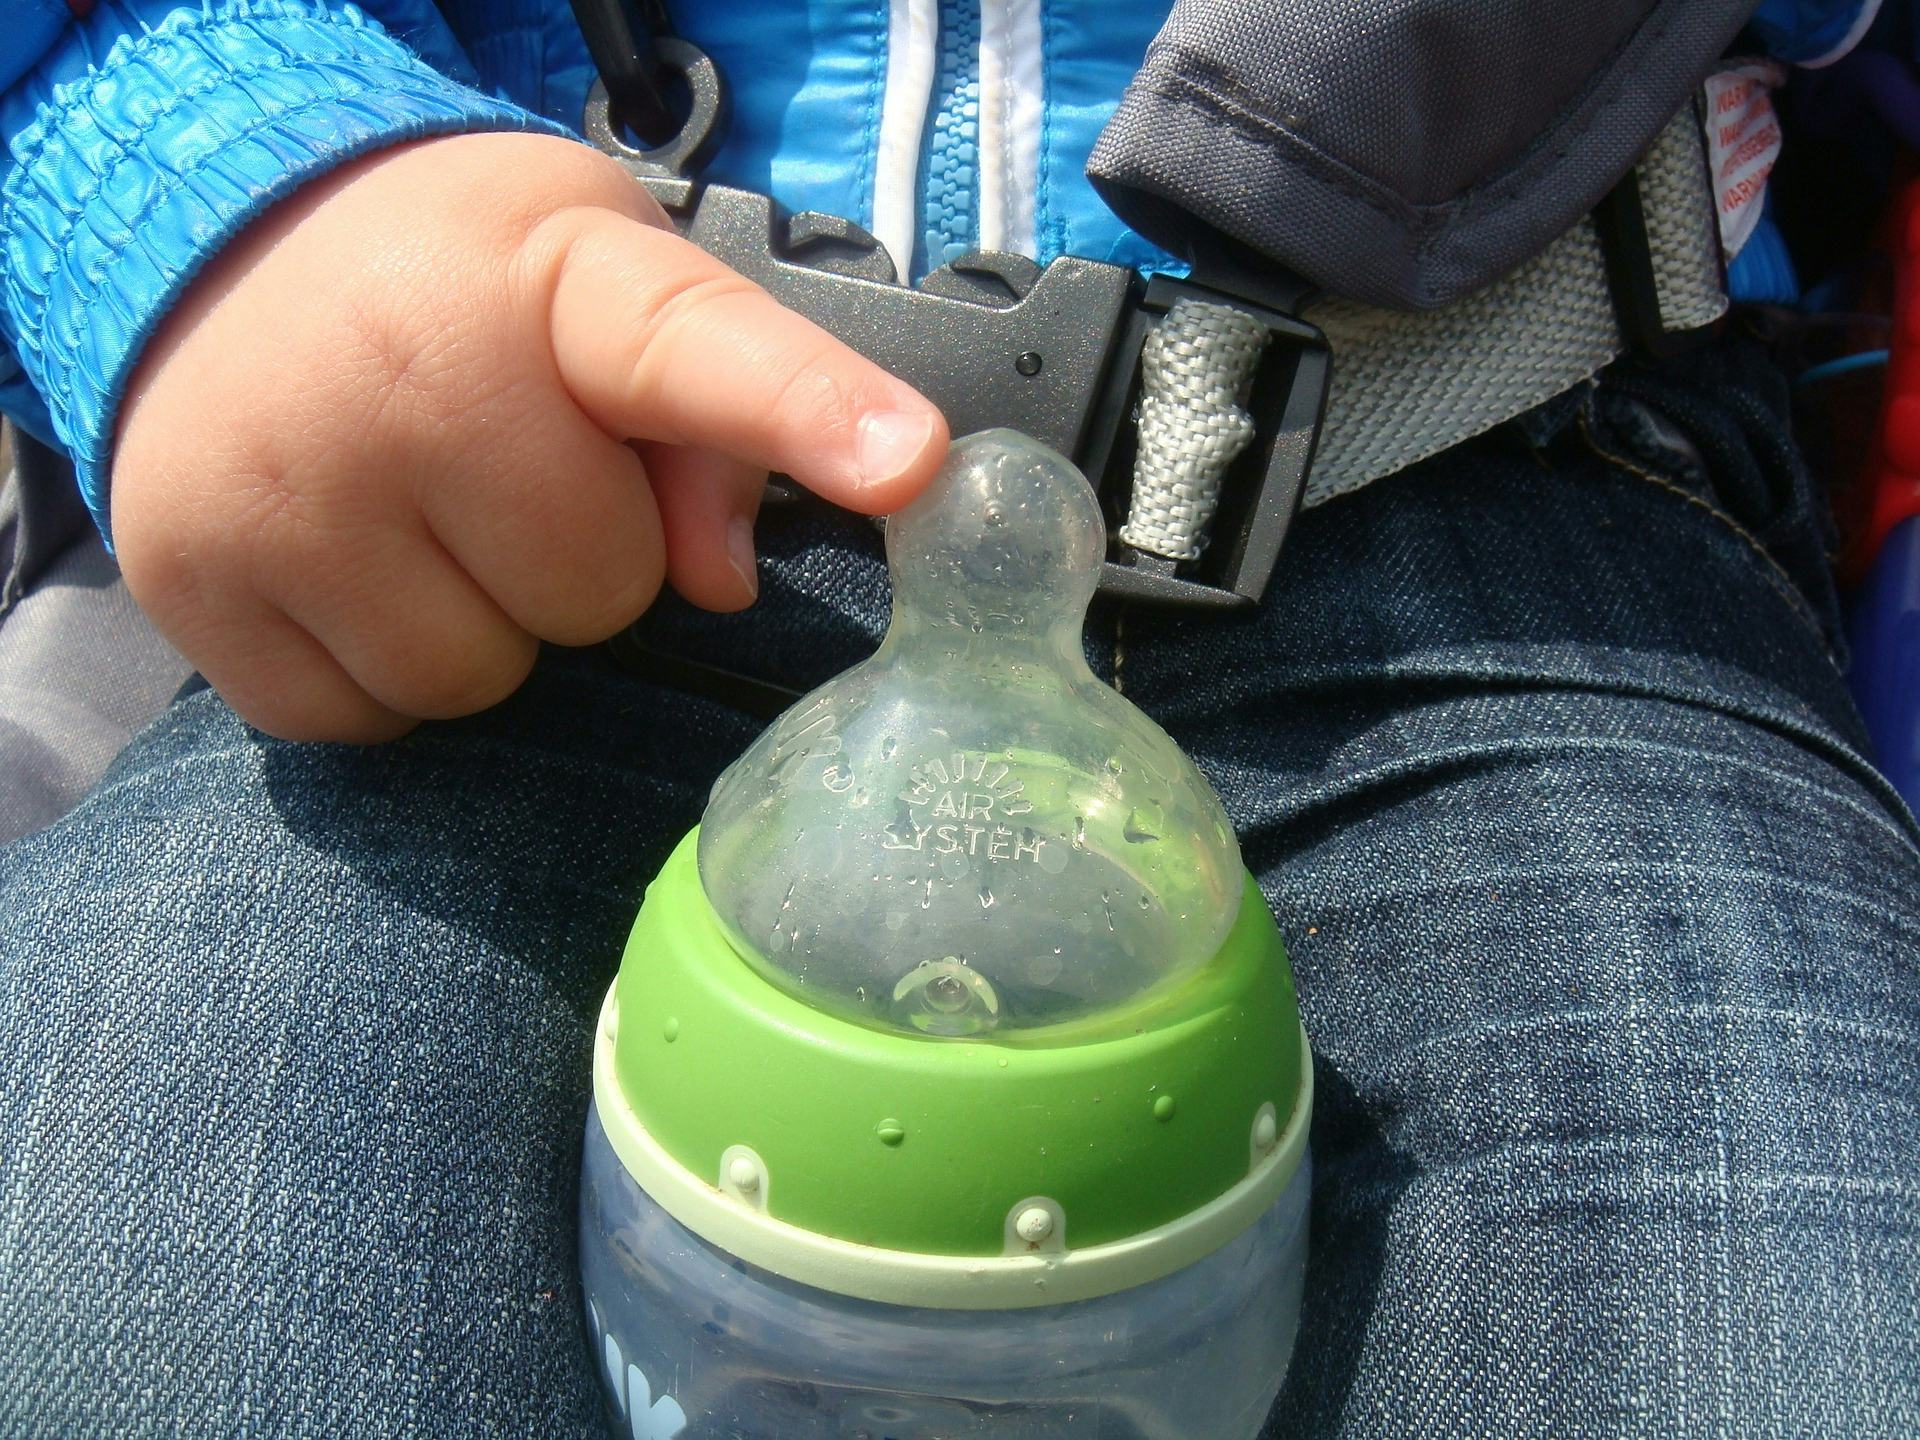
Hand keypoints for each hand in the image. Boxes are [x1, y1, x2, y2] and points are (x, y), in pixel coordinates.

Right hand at [113, 132, 947, 742]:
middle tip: (510, 471)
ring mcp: (280, 486)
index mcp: (545, 278)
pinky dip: (380, 669)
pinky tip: (354, 566)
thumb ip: (712, 420)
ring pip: (475, 680)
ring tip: (424, 519)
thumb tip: (724, 581)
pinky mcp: (191, 580)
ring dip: (481, 628)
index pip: (696, 354)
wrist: (212, 242)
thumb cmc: (457, 279)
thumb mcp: (607, 283)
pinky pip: (363, 718)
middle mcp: (400, 374)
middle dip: (579, 559)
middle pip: (597, 595)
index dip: (812, 414)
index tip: (911, 466)